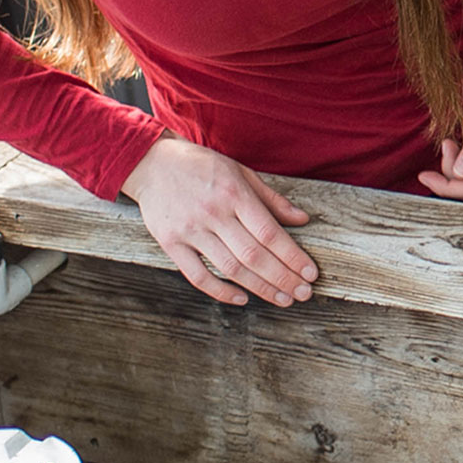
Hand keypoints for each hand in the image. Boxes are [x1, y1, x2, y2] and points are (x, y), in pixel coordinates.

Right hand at [119, 135, 315, 305]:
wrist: (152, 163)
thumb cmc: (202, 166)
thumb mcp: (240, 172)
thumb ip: (271, 199)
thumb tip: (302, 219)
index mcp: (234, 193)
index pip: (269, 233)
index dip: (292, 257)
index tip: (311, 273)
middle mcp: (213, 213)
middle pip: (254, 255)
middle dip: (283, 278)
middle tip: (304, 294)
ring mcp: (190, 230)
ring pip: (230, 268)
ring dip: (260, 288)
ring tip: (283, 299)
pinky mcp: (170, 244)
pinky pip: (197, 275)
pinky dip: (220, 291)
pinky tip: (242, 299)